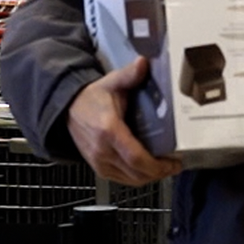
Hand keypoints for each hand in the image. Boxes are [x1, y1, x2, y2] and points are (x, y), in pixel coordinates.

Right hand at [64, 56, 182, 186]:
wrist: (68, 108)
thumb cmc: (91, 98)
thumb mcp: (111, 82)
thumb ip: (129, 75)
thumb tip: (143, 63)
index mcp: (108, 130)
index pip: (136, 157)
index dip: (159, 165)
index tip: (174, 162)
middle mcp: (102, 150)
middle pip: (137, 173)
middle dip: (159, 172)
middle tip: (174, 165)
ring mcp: (99, 161)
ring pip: (131, 180)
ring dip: (150, 177)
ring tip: (165, 167)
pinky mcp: (98, 167)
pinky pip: (122, 179)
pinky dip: (137, 177)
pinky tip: (148, 169)